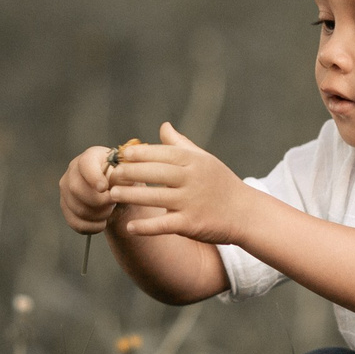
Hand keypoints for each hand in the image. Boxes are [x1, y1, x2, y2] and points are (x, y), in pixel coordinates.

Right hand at [58, 143, 118, 234]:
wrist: (118, 193)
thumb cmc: (123, 179)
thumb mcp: (127, 174)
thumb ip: (123, 174)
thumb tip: (115, 178)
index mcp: (90, 157)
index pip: (85, 164)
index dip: (93, 177)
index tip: (104, 188)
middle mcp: (73, 170)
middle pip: (77, 189)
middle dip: (99, 201)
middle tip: (113, 203)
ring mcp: (66, 189)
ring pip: (77, 208)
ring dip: (97, 214)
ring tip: (110, 211)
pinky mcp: (66, 207)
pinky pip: (75, 222)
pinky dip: (91, 227)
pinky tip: (102, 223)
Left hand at [102, 123, 247, 245]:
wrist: (245, 213)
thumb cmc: (220, 183)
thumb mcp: (204, 159)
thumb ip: (180, 143)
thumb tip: (163, 126)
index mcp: (193, 161)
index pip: (160, 153)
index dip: (136, 154)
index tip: (118, 155)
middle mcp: (191, 178)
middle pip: (153, 173)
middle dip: (128, 173)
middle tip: (109, 175)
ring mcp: (191, 201)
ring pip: (154, 197)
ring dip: (130, 196)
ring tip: (111, 195)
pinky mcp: (191, 223)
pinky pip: (163, 224)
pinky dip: (145, 226)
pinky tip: (129, 227)